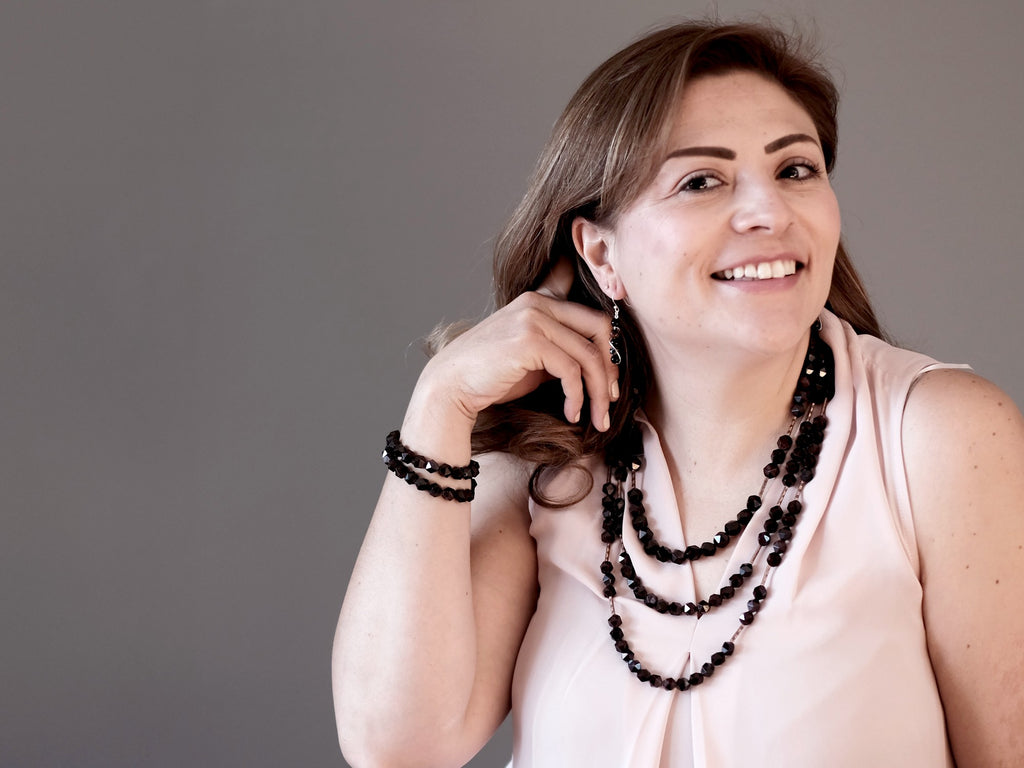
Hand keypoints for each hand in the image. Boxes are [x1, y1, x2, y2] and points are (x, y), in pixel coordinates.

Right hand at [421, 258, 618, 429]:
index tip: (612, 376)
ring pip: (589, 354)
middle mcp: (537, 303)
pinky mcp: (529, 341)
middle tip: (611, 399)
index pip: (590, 312)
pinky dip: (578, 397)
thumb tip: (600, 365)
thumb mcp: (532, 357)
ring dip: (599, 391)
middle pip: (599, 328)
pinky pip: (571, 370)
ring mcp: (533, 319)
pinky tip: (572, 414)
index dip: (609, 343)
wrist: (450, 388)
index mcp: (538, 301)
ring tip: (598, 418)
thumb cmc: (489, 377)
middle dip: (611, 368)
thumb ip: (559, 350)